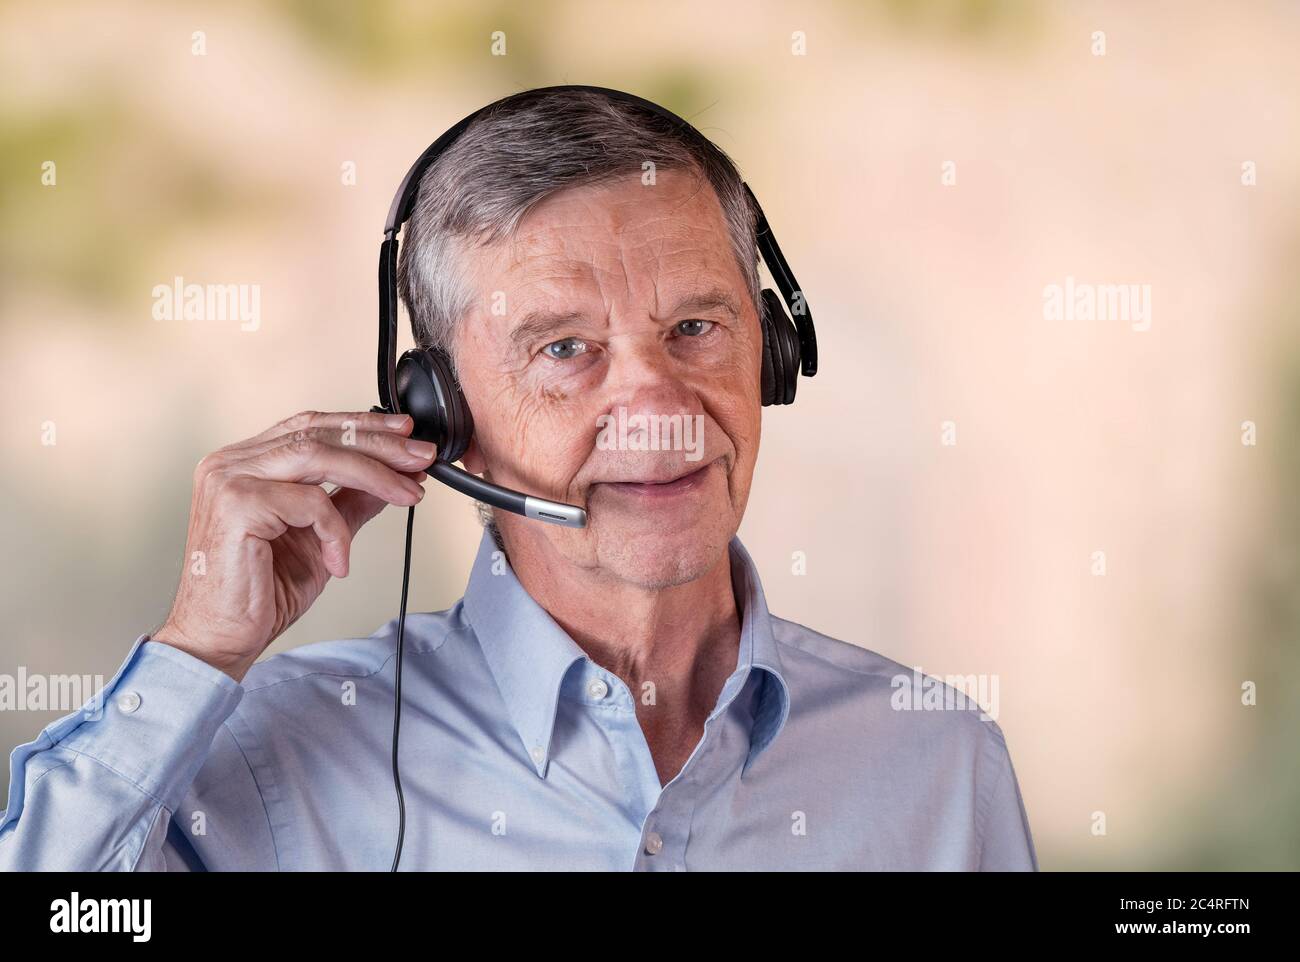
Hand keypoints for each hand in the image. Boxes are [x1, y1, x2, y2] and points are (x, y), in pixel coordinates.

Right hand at [152, 410, 435, 681]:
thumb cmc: (260, 593)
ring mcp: (229, 480)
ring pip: (318, 457)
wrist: (221, 639)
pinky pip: (309, 503)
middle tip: (421, 457)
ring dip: (374, 473)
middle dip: (378, 445)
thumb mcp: (320, 538)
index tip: (405, 434)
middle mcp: (231, 463)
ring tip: (407, 493)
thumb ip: (348, 502)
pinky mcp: (237, 505)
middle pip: (318, 435)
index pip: (310, 427)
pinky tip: (340, 562)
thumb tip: (391, 478)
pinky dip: (335, 532)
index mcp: (245, 463)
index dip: (361, 426)